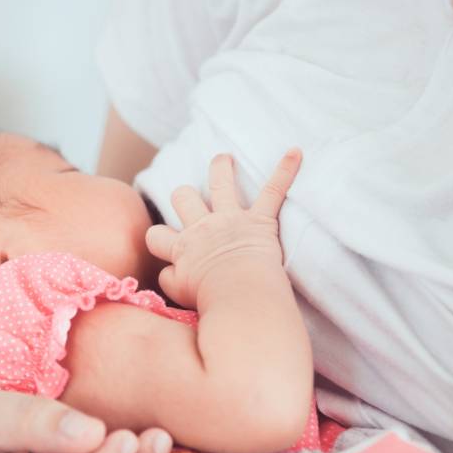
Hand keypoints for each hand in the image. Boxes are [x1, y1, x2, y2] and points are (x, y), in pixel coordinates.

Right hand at [145, 150, 300, 308]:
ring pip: (220, 183)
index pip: (156, 235)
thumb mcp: (178, 293)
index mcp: (182, 248)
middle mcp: (202, 227)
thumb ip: (170, 278)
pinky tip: (295, 153)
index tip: (164, 245)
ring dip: (221, 169)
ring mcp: (231, 220)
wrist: (240, 295)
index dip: (158, 239)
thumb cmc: (211, 300)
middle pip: (183, 198)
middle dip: (183, 196)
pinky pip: (273, 191)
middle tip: (188, 197)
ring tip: (223, 159)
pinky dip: (285, 171)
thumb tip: (170, 271)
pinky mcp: (260, 220)